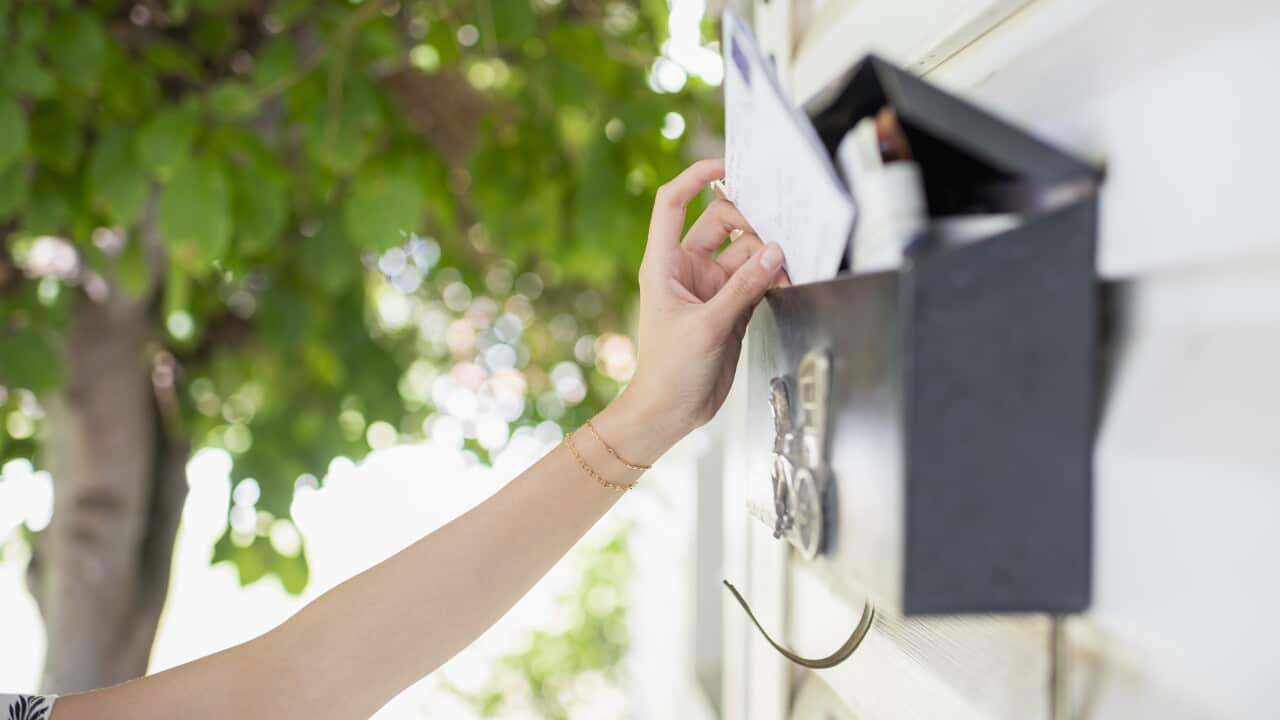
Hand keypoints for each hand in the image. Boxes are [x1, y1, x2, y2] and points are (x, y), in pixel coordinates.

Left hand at [613, 158, 787, 456]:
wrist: (670, 411)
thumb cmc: (669, 371)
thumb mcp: (707, 326)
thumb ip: (743, 288)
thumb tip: (775, 252)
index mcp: (663, 263)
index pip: (673, 203)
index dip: (695, 177)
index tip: (726, 165)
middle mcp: (686, 269)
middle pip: (722, 223)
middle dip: (750, 227)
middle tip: (774, 244)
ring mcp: (710, 288)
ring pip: (745, 253)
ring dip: (766, 257)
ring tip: (784, 272)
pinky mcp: (730, 307)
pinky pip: (755, 279)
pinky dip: (770, 277)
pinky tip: (785, 281)